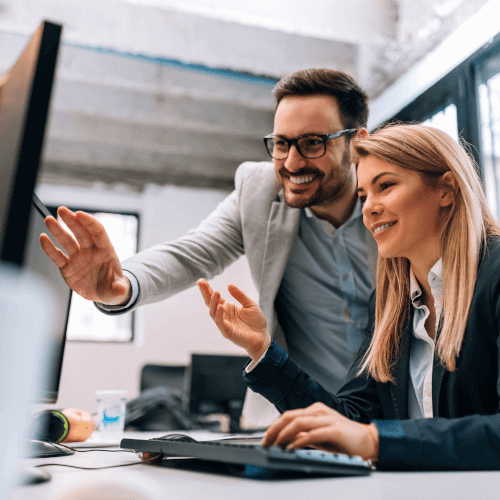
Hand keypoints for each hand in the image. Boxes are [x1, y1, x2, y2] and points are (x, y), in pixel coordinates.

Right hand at [39, 207, 130, 304]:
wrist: (103, 293)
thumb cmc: (113, 286)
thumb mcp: (118, 289)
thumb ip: (119, 289)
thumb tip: (122, 291)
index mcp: (106, 251)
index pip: (98, 233)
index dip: (89, 223)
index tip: (80, 214)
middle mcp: (91, 251)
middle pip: (81, 233)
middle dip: (72, 221)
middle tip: (62, 210)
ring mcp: (78, 258)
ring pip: (67, 242)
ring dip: (58, 230)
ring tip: (49, 219)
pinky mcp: (67, 267)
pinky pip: (58, 256)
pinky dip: (50, 248)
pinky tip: (43, 238)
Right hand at [197, 279, 270, 361]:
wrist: (262, 337)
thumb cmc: (256, 321)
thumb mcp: (250, 304)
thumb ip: (240, 295)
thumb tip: (229, 285)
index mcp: (227, 307)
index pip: (215, 297)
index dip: (207, 289)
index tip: (201, 280)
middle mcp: (223, 314)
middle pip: (210, 303)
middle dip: (205, 293)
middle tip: (200, 283)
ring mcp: (224, 323)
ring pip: (213, 312)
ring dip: (213, 302)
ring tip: (216, 292)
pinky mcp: (227, 332)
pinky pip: (220, 323)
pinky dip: (219, 315)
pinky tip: (220, 307)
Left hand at [261, 402, 378, 460]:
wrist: (369, 441)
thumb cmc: (344, 440)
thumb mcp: (320, 437)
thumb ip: (304, 436)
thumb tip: (287, 441)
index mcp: (315, 410)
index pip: (288, 416)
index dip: (274, 427)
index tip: (266, 440)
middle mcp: (319, 411)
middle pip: (289, 416)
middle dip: (274, 430)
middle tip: (265, 443)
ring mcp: (327, 419)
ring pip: (298, 423)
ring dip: (283, 435)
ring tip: (276, 446)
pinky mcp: (334, 430)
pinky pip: (312, 434)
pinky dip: (299, 441)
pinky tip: (292, 449)